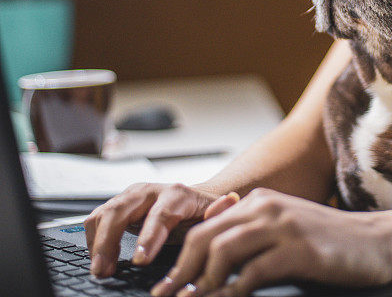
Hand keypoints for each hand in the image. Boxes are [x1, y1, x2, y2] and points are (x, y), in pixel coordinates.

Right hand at [84, 183, 233, 277]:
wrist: (192, 199)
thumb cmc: (203, 211)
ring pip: (104, 213)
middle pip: (121, 210)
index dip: (149, 237)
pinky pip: (97, 218)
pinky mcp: (118, 204)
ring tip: (100, 270)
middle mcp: (150, 191)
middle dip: (109, 241)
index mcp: (176, 194)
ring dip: (97, 242)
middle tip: (105, 270)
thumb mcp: (216, 212)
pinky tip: (98, 259)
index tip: (140, 260)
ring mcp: (130, 196)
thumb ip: (220, 210)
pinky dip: (93, 239)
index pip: (160, 215)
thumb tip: (229, 201)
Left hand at [149, 188, 391, 296]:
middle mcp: (268, 207)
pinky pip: (252, 271)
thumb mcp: (288, 229)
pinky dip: (232, 291)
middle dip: (179, 272)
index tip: (166, 285)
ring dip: (201, 282)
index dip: (179, 259)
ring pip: (222, 250)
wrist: (379, 240)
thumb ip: (254, 236)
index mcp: (261, 201)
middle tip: (166, 296)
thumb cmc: (333, 242)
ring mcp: (284, 226)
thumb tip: (211, 266)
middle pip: (205, 237)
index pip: (205, 227)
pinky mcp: (299, 249)